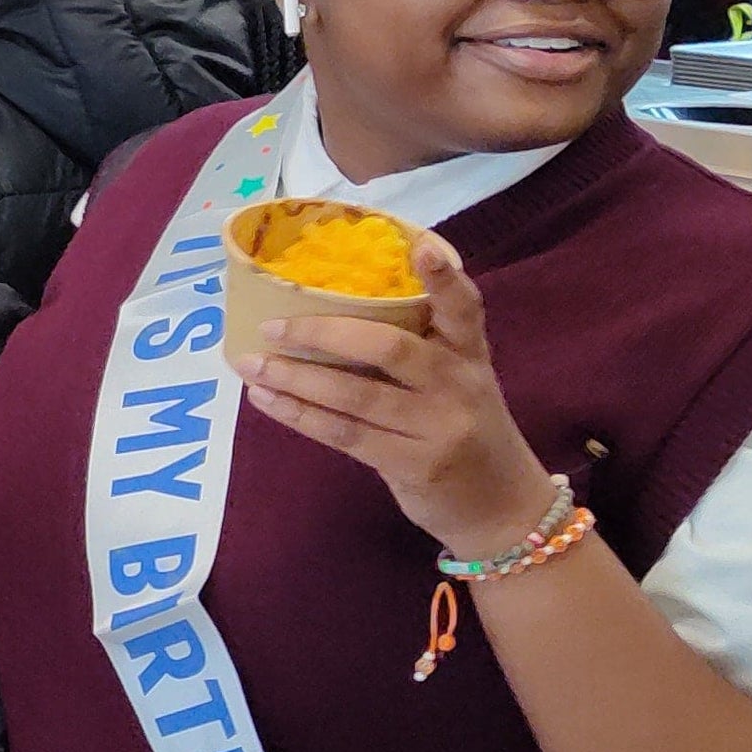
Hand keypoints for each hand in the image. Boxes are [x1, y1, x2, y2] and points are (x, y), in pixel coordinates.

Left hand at [238, 231, 560, 557]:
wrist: (501, 507)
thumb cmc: (462, 427)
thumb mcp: (457, 381)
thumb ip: (416, 347)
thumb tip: (325, 312)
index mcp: (470, 353)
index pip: (464, 307)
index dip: (443, 277)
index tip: (419, 244)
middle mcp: (458, 384)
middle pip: (389, 347)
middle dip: (323, 334)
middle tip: (271, 325)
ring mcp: (438, 427)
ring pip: (355, 395)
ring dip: (295, 378)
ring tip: (250, 364)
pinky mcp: (413, 464)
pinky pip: (345, 433)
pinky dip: (300, 415)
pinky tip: (266, 400)